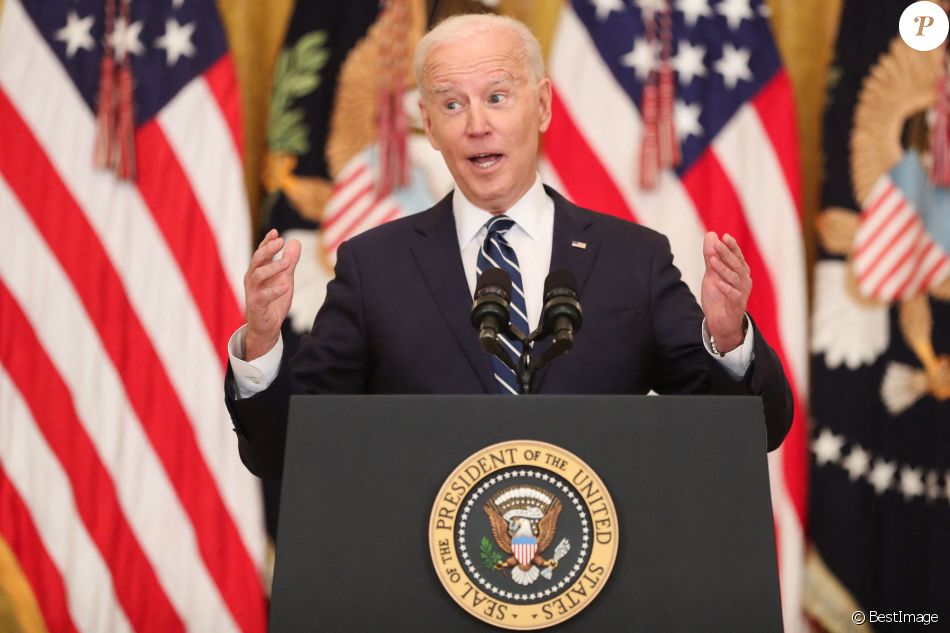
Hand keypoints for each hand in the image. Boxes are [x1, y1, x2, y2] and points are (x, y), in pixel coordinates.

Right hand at [243, 229, 300, 360]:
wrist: (267, 327)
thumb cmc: (273, 300)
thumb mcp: (285, 278)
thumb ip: (290, 261)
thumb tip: (295, 241)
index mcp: (258, 271)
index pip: (261, 252)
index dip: (267, 242)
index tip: (276, 232)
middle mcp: (252, 279)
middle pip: (257, 260)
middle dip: (268, 249)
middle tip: (281, 241)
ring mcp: (252, 292)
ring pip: (257, 275)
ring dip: (272, 267)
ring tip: (287, 263)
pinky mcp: (255, 306)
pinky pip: (262, 297)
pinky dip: (274, 291)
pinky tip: (285, 287)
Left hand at [701, 232, 750, 353]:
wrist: (720, 322)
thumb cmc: (719, 296)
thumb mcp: (712, 274)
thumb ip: (711, 256)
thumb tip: (711, 235)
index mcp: (740, 272)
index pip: (737, 257)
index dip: (732, 247)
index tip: (724, 236)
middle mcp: (744, 281)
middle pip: (737, 265)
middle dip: (727, 254)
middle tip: (717, 244)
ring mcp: (741, 293)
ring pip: (734, 279)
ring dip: (723, 269)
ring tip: (712, 260)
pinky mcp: (737, 306)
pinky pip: (733, 296)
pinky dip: (726, 289)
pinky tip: (718, 282)